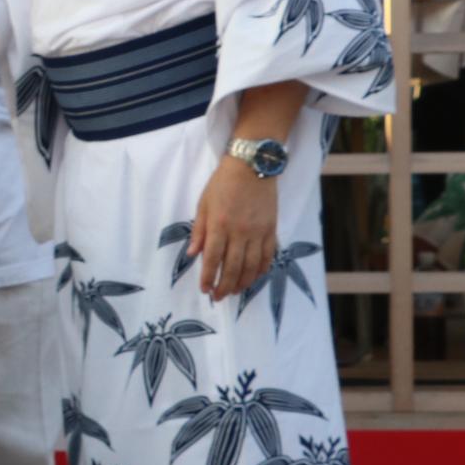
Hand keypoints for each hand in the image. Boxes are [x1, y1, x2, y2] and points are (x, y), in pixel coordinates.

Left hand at [187, 157, 277, 301]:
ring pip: (252, 265)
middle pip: (233, 267)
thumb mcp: (203, 204)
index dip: (208, 277)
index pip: (212, 258)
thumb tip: (192, 254)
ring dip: (244, 282)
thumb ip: (199, 231)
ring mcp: (258, 232)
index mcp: (219, 225)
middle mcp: (239, 232)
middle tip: (219, 297)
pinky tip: (256, 277)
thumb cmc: (222, 183)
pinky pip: (268, 255)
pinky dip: (262, 269)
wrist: (252, 167)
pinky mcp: (271, 229)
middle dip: (225, 285)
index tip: (205, 290)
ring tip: (236, 291)